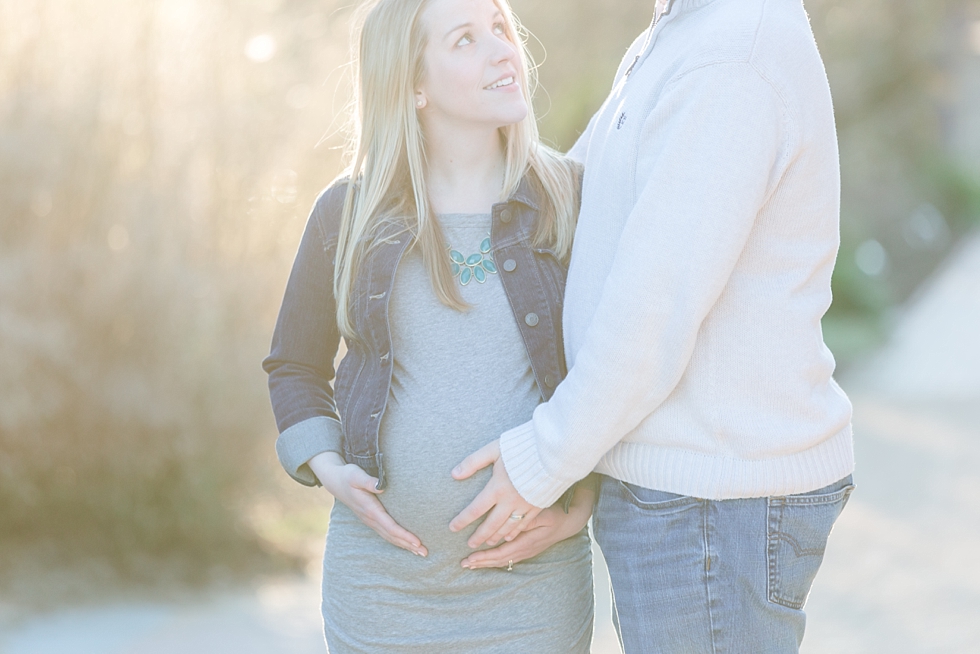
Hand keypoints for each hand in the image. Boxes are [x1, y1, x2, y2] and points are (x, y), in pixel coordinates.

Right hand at [308, 452, 426, 556]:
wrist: (335, 481)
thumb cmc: (348, 476)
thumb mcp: (355, 475)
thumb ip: (368, 481)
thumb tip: (381, 486)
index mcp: (370, 510)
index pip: (390, 527)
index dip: (404, 535)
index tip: (417, 541)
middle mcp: (370, 519)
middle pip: (392, 536)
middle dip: (408, 545)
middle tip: (425, 552)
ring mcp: (370, 521)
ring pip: (389, 537)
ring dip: (405, 545)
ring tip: (420, 552)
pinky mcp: (371, 519)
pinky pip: (386, 533)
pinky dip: (397, 540)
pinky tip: (406, 544)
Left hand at [449, 440, 541, 548]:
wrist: (553, 452)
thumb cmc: (521, 447)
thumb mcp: (494, 449)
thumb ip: (473, 462)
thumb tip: (454, 474)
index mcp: (497, 488)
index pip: (475, 509)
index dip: (462, 520)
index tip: (452, 527)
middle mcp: (510, 501)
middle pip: (491, 524)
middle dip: (479, 536)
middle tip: (469, 545)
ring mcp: (525, 505)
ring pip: (507, 528)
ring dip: (495, 537)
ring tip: (486, 543)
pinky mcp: (537, 505)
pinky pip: (524, 524)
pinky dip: (514, 533)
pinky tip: (508, 537)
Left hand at [460, 484, 593, 569]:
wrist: (571, 519)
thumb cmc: (556, 511)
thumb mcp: (544, 512)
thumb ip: (528, 518)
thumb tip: (510, 522)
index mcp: (528, 540)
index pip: (503, 552)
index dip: (486, 556)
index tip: (471, 556)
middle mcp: (527, 549)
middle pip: (501, 559)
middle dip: (482, 562)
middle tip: (464, 563)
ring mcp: (528, 550)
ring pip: (504, 560)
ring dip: (487, 563)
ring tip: (470, 564)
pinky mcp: (528, 548)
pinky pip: (509, 557)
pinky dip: (495, 560)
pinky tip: (485, 560)